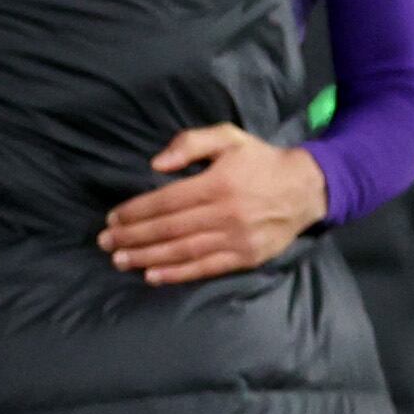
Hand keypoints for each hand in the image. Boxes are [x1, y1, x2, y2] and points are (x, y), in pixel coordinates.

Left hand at [100, 126, 326, 283]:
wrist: (307, 188)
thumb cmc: (261, 161)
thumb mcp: (228, 137)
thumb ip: (190, 143)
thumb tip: (156, 164)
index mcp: (218, 183)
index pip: (166, 201)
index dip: (135, 211)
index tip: (112, 218)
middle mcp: (225, 213)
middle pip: (169, 228)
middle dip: (133, 236)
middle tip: (106, 242)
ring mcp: (237, 238)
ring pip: (183, 250)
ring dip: (147, 257)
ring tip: (121, 260)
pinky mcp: (246, 256)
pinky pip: (206, 267)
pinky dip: (178, 273)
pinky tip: (153, 276)